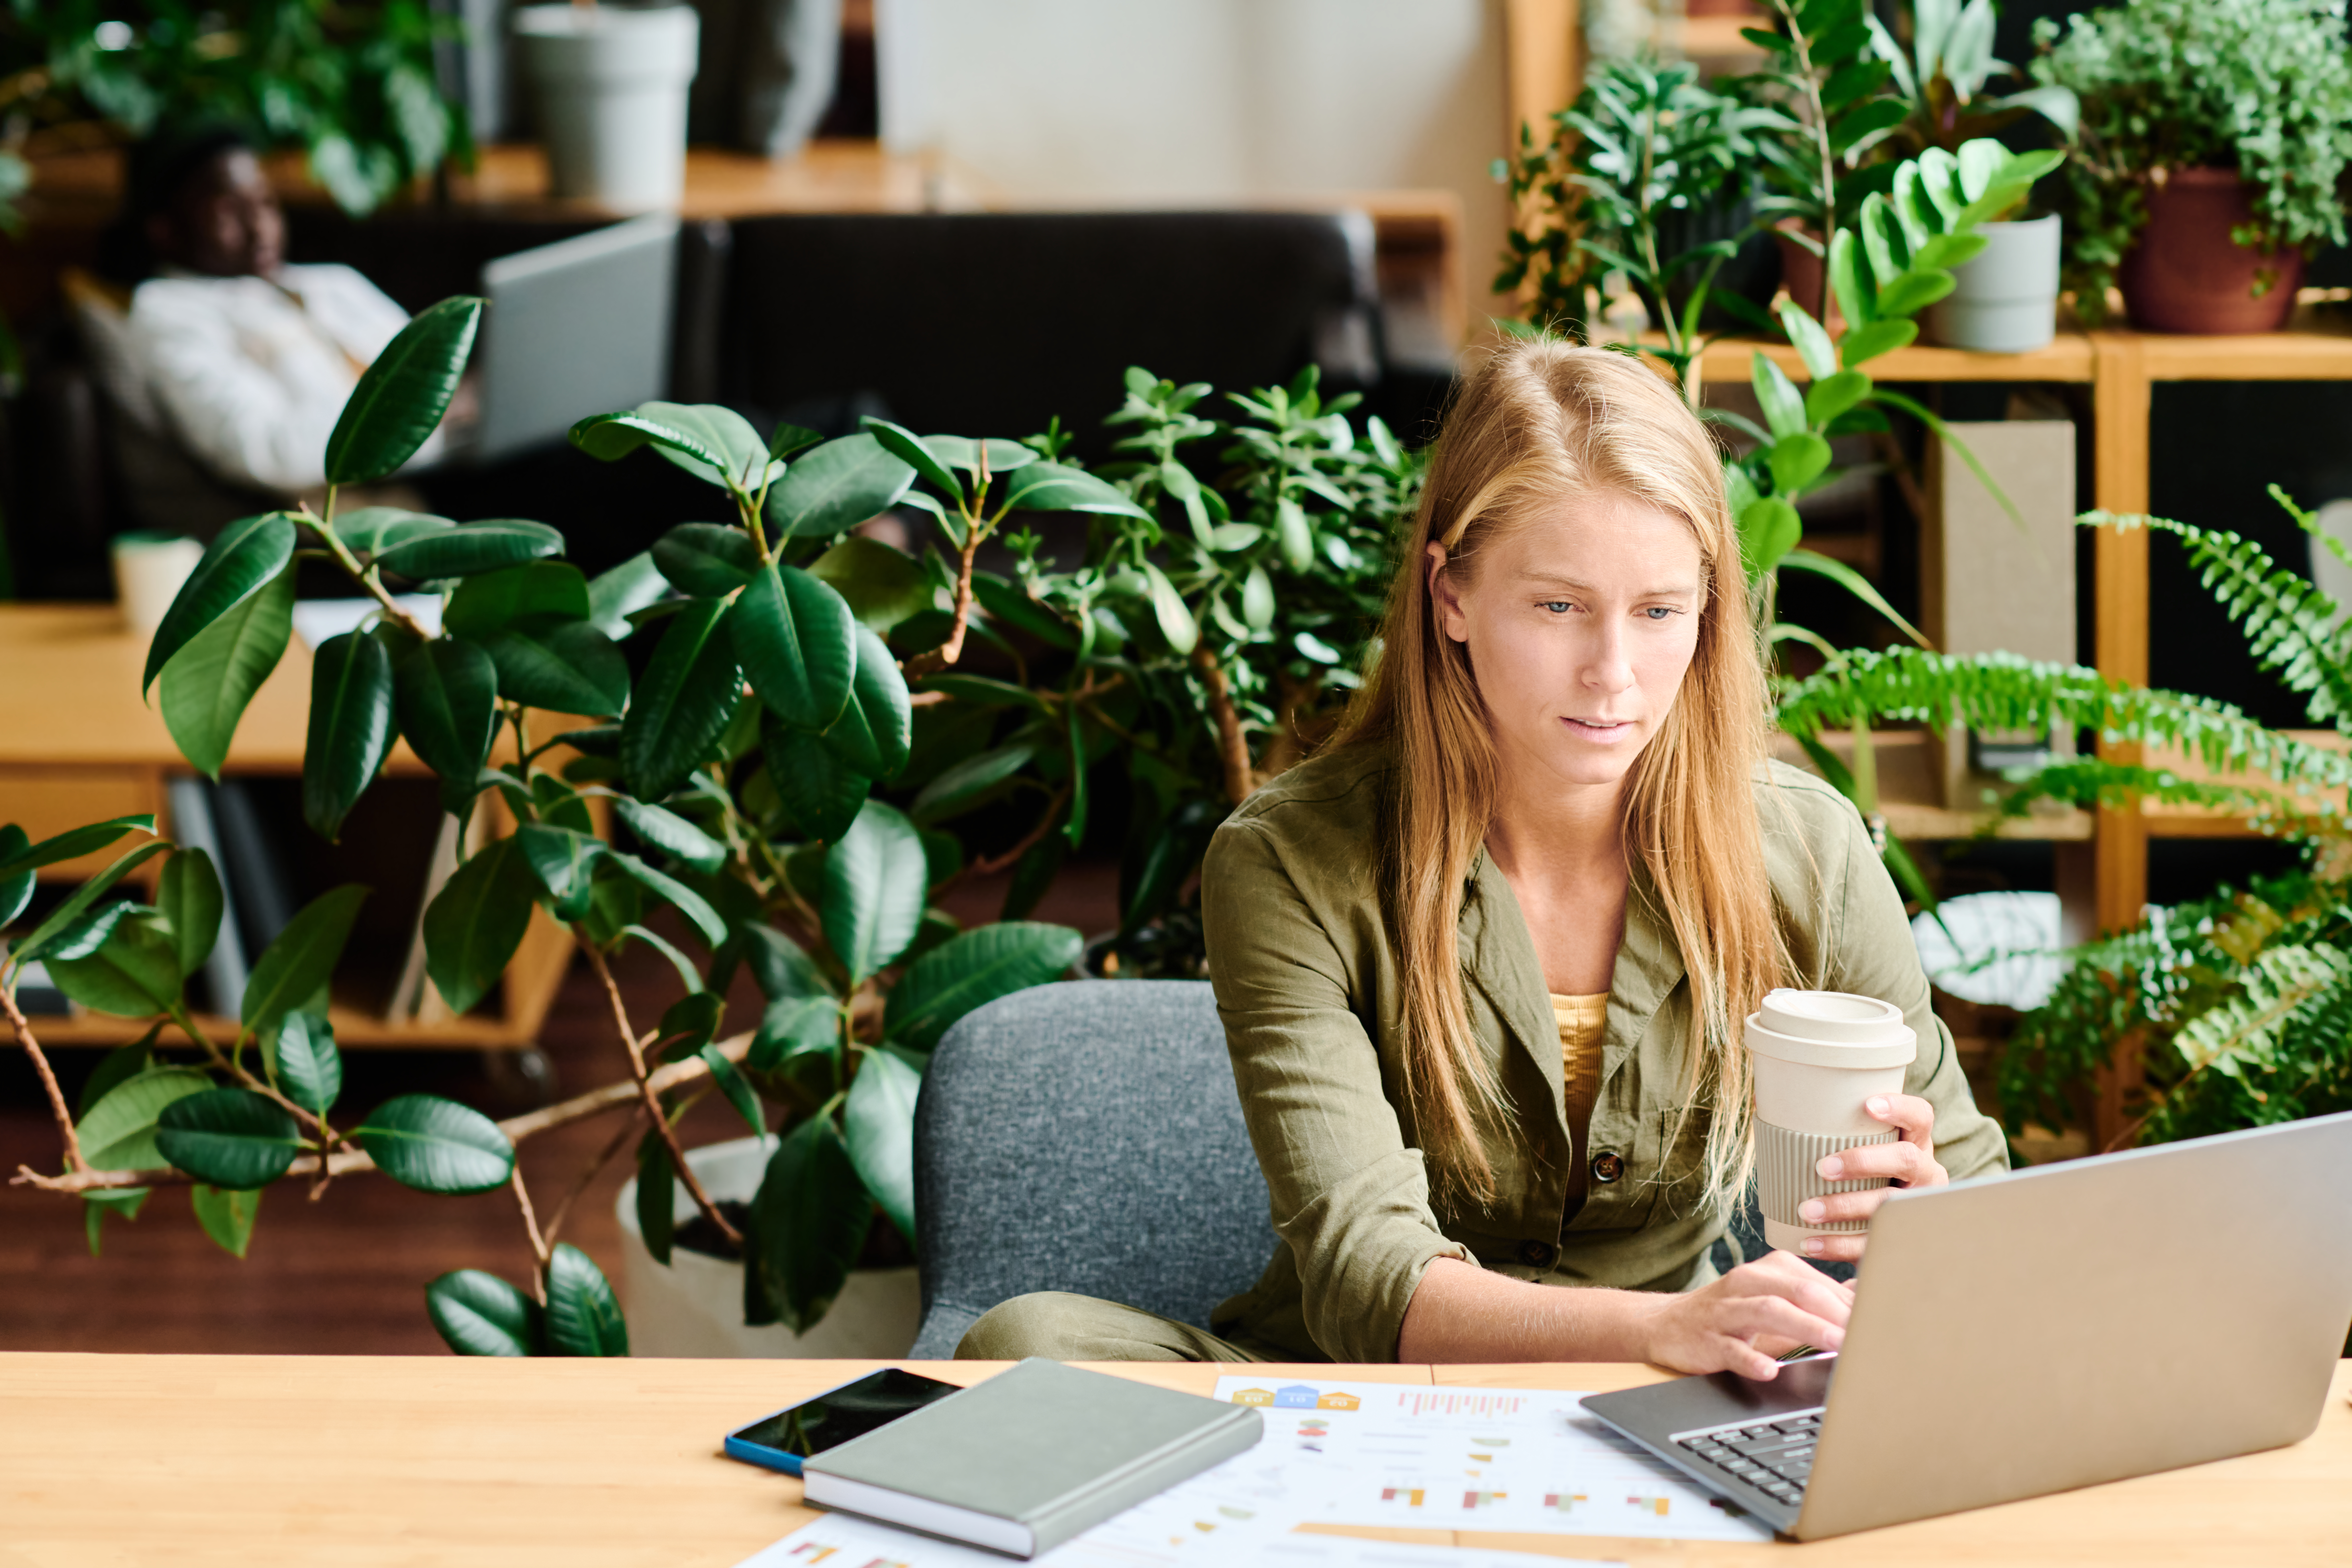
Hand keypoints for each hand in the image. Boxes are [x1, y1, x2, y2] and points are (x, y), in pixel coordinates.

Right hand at [1640, 1251, 1854, 1380]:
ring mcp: (1726, 1311)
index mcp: (1771, 1270)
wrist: (1667, 1324)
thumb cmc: (1732, 1314)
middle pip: (1798, 1290)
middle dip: (1835, 1311)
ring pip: (1769, 1311)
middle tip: (1867, 1332)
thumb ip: (1819, 1296)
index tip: (1883, 1322)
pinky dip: (1751, 1358)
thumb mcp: (1776, 1297)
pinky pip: (1731, 1348)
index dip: (1852, 1304)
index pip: (1819, 1283)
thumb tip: (1868, 1292)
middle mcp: (1748, 1282)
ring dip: (1806, 1327)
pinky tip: (1770, 1369)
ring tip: (1835, 1343)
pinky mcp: (1707, 1338)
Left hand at [1797, 1093, 1947, 1262]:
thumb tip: (1765, 1100)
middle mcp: (1925, 1174)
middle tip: (1822, 1167)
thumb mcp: (1861, 1152)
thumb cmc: (1863, 1176)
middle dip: (1863, 1161)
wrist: (1886, 1231)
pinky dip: (1837, 1245)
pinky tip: (1809, 1243)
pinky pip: (1872, 1243)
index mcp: (1916, 1144)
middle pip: (1906, 1160)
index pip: (1920, 1117)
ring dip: (1844, 1206)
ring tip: (1806, 1210)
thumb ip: (1832, 1132)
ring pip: (1889, 1205)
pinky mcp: (1901, 1241)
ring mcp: (1917, 1209)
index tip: (1867, 1105)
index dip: (1900, 1108)